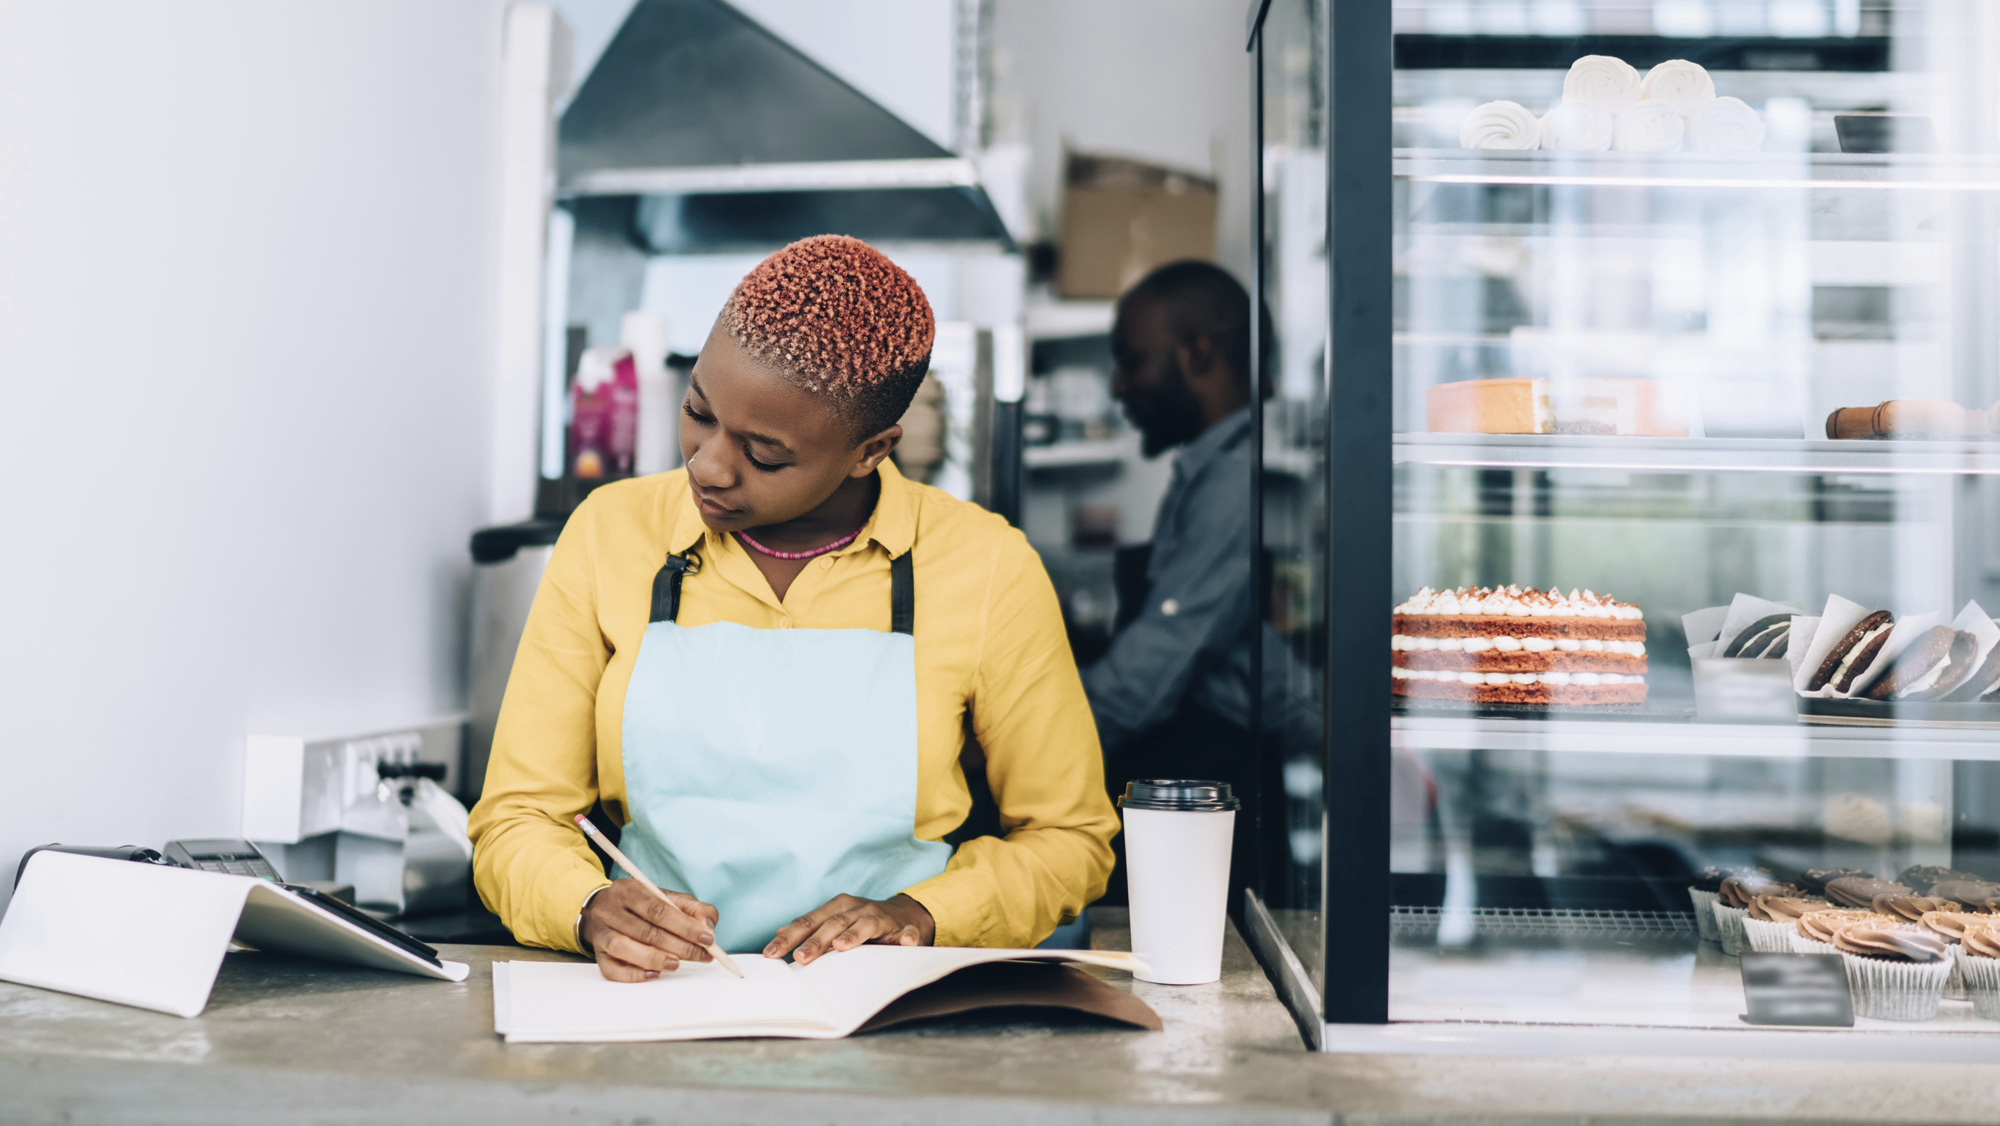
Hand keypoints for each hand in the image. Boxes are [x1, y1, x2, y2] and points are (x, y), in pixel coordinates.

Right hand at [581, 879, 719, 981]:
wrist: (599, 909)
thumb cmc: (639, 905)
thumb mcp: (665, 897)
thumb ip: (691, 908)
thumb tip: (706, 926)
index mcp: (629, 890)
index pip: (658, 909)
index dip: (685, 926)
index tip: (707, 938)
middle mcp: (611, 910)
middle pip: (645, 931)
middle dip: (679, 946)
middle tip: (701, 955)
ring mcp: (602, 933)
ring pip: (624, 948)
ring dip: (655, 959)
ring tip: (676, 965)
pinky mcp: (598, 954)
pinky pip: (611, 969)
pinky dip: (633, 974)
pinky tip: (654, 974)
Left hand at [764, 893, 933, 964]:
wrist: (905, 916)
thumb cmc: (863, 922)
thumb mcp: (836, 921)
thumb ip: (811, 927)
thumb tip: (781, 932)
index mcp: (838, 907)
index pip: (808, 922)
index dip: (789, 937)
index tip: (771, 953)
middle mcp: (857, 908)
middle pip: (832, 923)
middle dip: (815, 941)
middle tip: (800, 958)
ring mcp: (881, 916)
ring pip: (864, 925)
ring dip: (853, 936)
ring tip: (840, 947)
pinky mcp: (904, 928)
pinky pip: (906, 933)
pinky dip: (906, 937)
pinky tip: (905, 944)